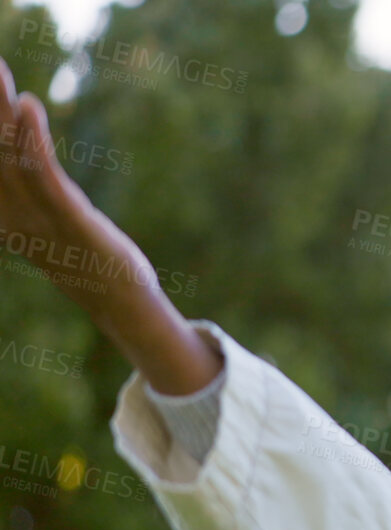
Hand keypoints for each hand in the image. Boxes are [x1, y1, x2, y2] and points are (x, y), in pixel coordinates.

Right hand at [1, 57, 158, 309]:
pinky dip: (32, 138)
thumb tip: (21, 156)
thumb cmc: (87, 259)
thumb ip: (31, 189)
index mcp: (3, 212)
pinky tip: (29, 106)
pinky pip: (44, 174)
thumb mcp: (51, 221)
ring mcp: (38, 216)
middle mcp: (11, 212)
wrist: (119, 302)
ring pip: (10, 155)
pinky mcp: (70, 219)